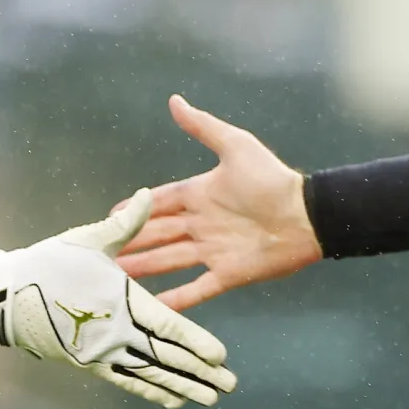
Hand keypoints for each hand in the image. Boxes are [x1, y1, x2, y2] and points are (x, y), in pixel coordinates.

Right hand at [0, 188, 237, 408]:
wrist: (7, 296)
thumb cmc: (50, 262)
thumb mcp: (89, 238)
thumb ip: (125, 223)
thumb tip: (148, 193)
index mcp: (121, 300)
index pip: (166, 326)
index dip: (195, 342)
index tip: (220, 355)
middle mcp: (115, 331)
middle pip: (165, 357)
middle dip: (199, 371)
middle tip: (228, 383)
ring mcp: (102, 351)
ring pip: (150, 374)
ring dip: (182, 386)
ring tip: (209, 397)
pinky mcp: (90, 363)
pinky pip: (127, 382)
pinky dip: (152, 391)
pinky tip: (173, 400)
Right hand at [115, 95, 321, 309]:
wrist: (307, 216)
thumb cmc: (272, 179)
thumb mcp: (236, 146)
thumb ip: (203, 127)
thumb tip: (174, 100)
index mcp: (200, 194)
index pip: (160, 202)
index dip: (135, 209)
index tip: (109, 218)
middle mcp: (201, 223)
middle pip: (158, 233)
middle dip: (131, 242)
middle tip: (102, 253)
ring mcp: (212, 250)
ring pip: (169, 261)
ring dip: (143, 269)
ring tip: (116, 277)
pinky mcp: (227, 274)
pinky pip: (196, 289)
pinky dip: (175, 300)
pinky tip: (152, 308)